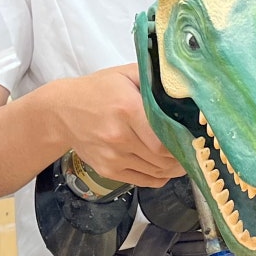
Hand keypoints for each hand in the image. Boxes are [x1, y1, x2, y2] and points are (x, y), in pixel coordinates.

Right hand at [53, 65, 185, 187]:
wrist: (60, 111)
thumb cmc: (98, 90)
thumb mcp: (125, 74)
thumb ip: (154, 78)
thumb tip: (184, 84)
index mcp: (127, 109)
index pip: (163, 138)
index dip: (183, 142)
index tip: (195, 139)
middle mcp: (119, 136)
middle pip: (162, 158)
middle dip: (182, 156)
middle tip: (194, 150)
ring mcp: (112, 157)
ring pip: (156, 171)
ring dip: (175, 168)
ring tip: (184, 159)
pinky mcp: (108, 170)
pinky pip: (144, 181)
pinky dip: (161, 177)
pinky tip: (167, 168)